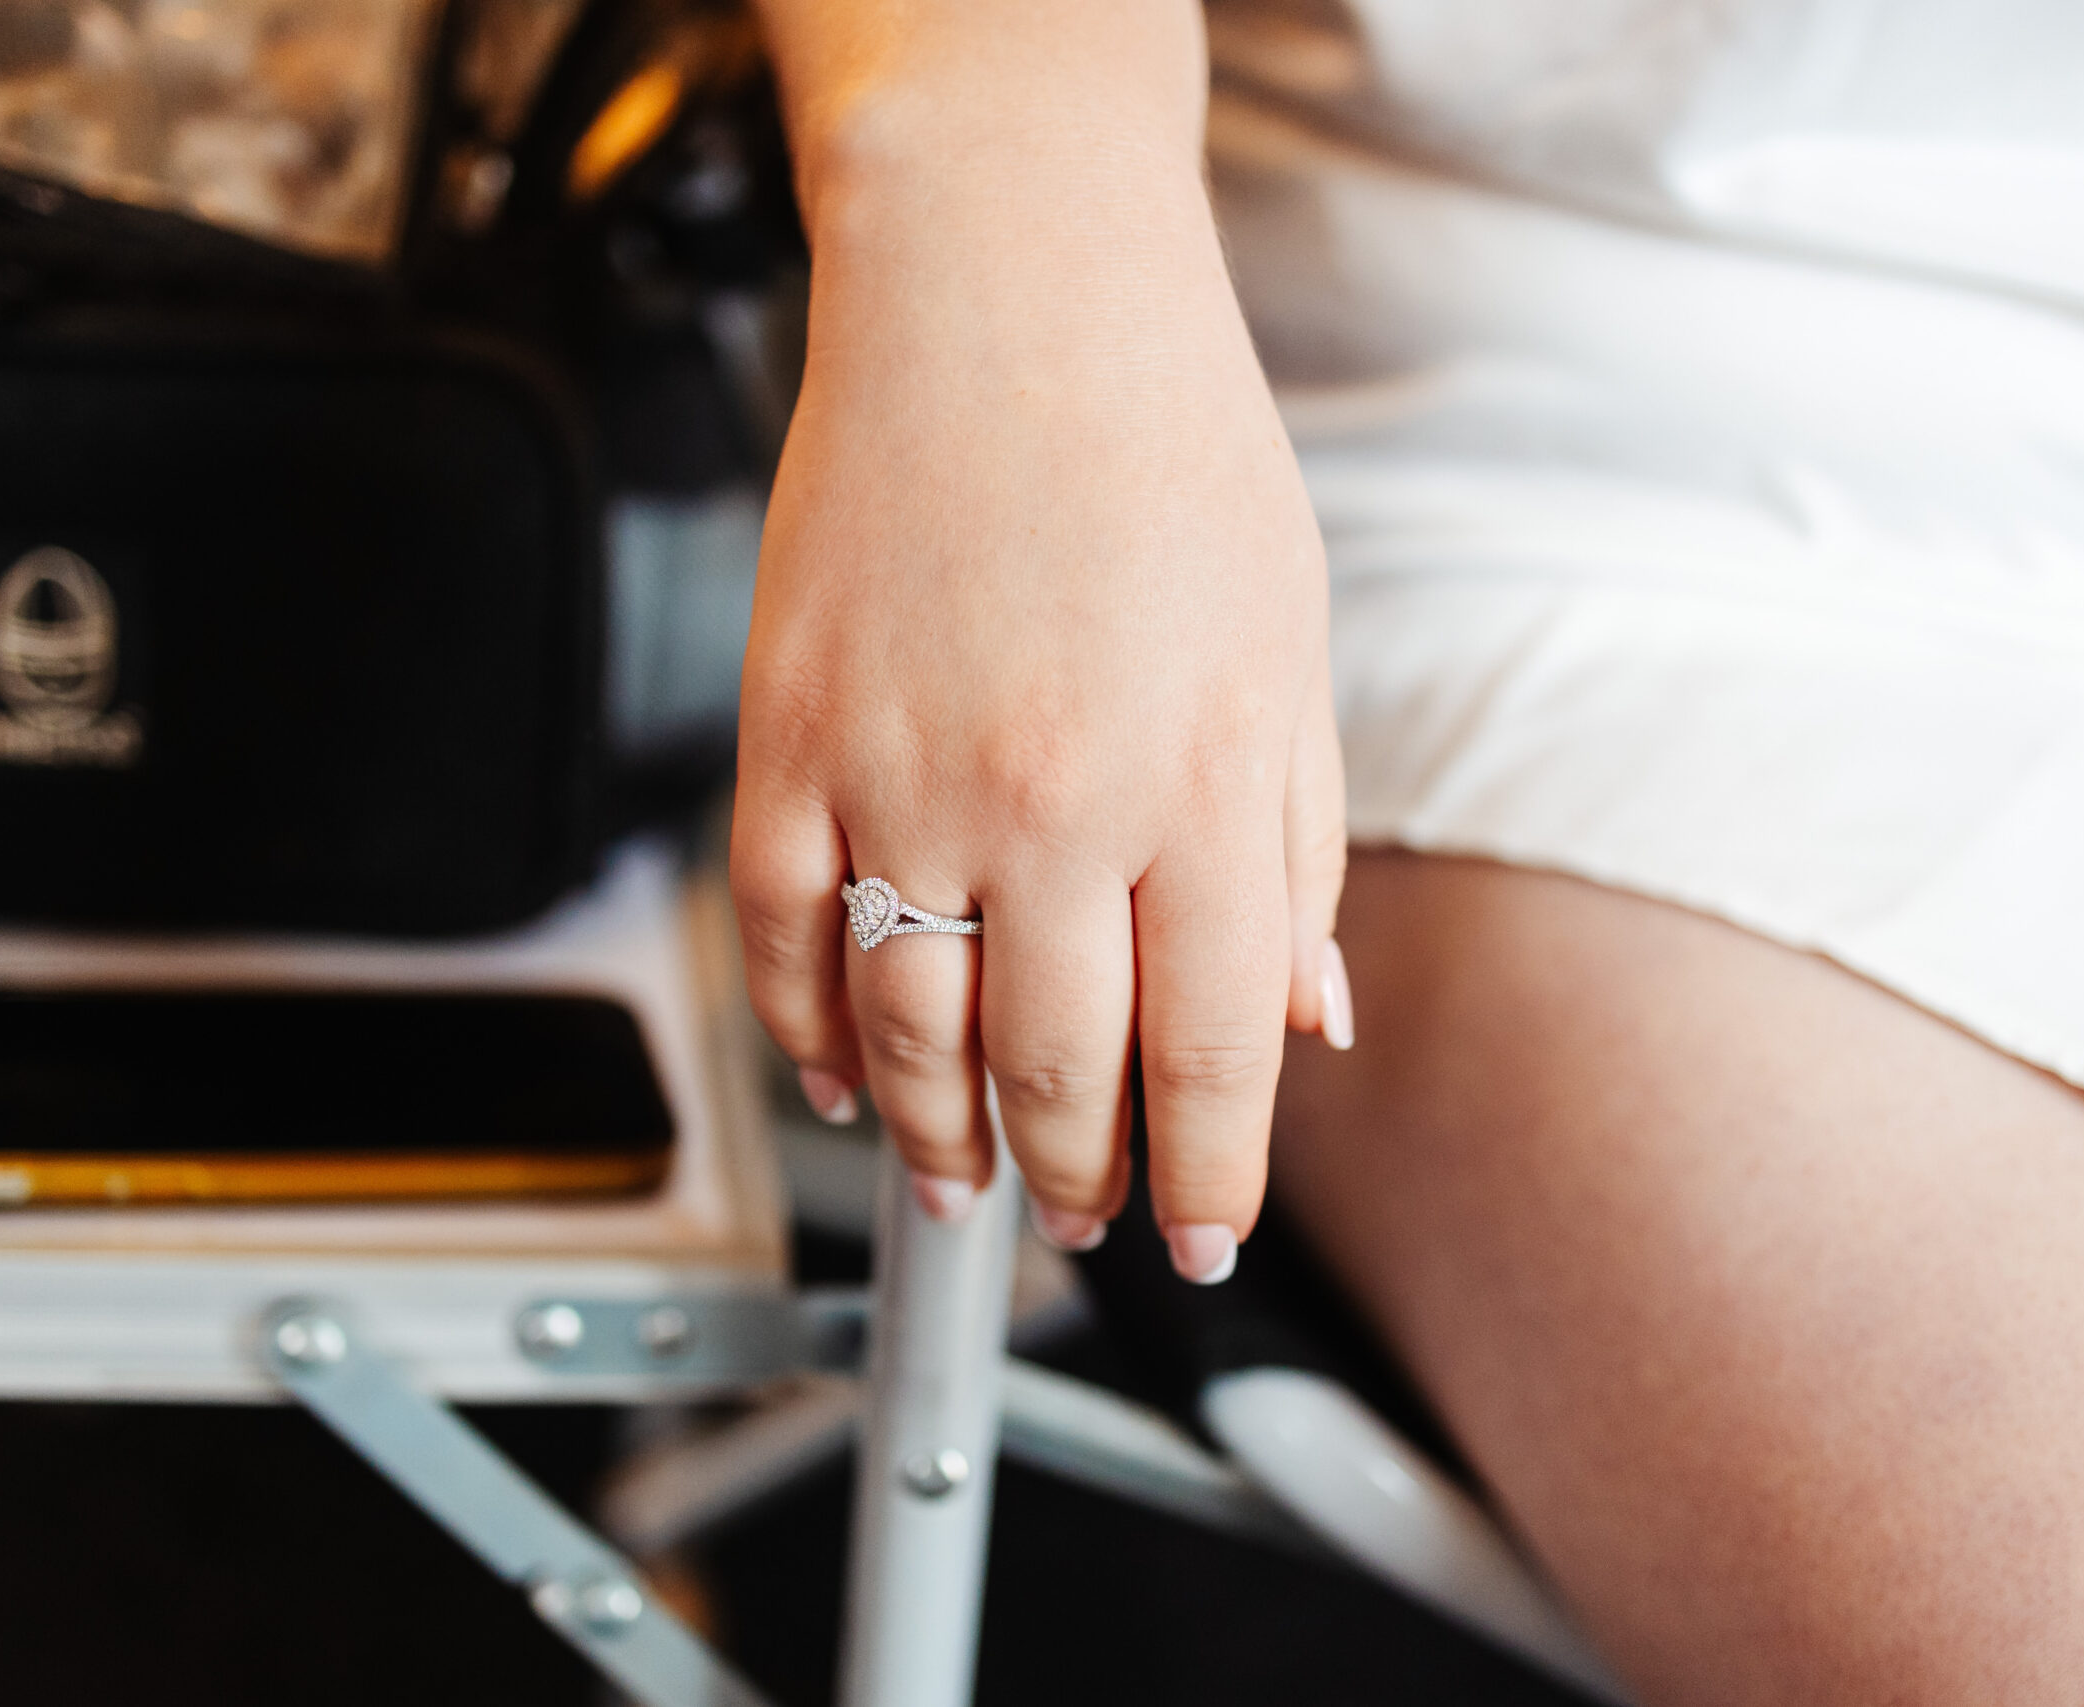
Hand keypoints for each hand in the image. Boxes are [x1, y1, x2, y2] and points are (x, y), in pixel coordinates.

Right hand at [731, 0, 1348, 1279]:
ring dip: (940, 1139)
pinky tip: (839, 1075)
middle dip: (1079, 1181)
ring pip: (906, 1035)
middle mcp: (1052, 798)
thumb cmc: (1168, 446)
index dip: (1205, 1175)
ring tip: (966, 1180)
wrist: (1004, 282)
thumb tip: (1302, 1021)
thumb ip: (1299, 852)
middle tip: (1085, 1219)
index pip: (1208, 1054)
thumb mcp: (1289, 651)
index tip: (1197, 1232)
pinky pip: (782, 936)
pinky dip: (805, 1032)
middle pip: (1057, 1072)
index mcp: (1199, 780)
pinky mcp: (788, 733)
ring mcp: (901, 773)